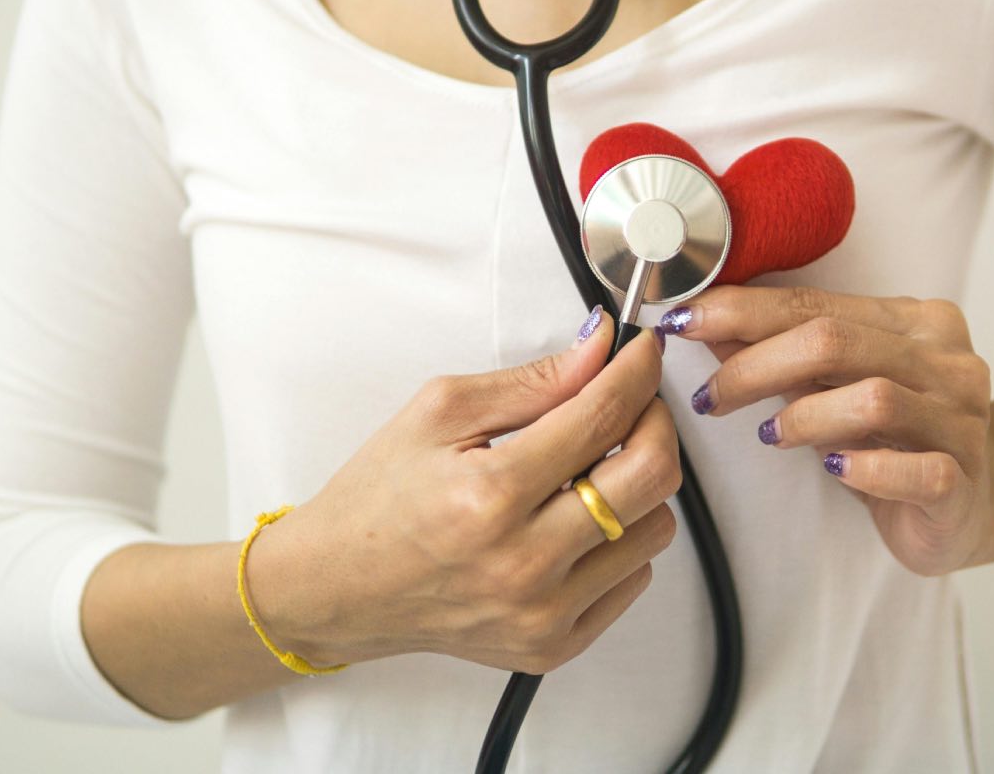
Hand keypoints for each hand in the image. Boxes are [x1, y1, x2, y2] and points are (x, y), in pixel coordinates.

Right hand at [247, 309, 680, 673]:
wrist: (338, 588)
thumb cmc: (380, 498)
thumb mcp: (440, 413)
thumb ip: (533, 381)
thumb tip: (600, 349)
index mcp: (491, 493)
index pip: (603, 416)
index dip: (636, 372)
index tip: (643, 352)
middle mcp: (524, 562)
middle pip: (652, 476)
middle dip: (655, 421)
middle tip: (632, 402)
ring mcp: (543, 612)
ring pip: (655, 529)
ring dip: (638, 485)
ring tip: (591, 469)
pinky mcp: (553, 644)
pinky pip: (635, 579)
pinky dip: (621, 539)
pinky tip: (574, 522)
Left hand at [659, 286, 993, 576]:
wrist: (974, 504)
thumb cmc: (897, 439)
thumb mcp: (837, 387)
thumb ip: (783, 355)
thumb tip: (707, 326)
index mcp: (916, 322)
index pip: (816, 305)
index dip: (742, 311)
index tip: (685, 321)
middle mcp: (947, 361)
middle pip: (836, 342)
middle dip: (756, 364)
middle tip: (712, 395)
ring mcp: (962, 420)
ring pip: (874, 399)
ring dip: (804, 415)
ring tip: (770, 434)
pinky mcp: (964, 482)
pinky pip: (916, 470)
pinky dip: (866, 469)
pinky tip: (835, 470)